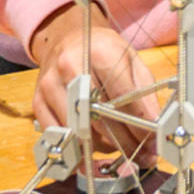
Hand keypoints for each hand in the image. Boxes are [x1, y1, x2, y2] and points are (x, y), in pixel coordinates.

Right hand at [29, 2, 161, 163]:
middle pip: (99, 119)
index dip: (140, 125)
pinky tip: (96, 151)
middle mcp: (70, 67)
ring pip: (79, 133)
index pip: (122, 97)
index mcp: (100, 53)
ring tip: (121, 149)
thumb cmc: (104, 51)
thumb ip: (145, 94)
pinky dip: (80, 151)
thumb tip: (155, 127)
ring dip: (104, 149)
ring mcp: (50, 86)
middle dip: (125, 142)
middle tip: (142, 154)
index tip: (152, 143)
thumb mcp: (132, 62)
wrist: (67, 39)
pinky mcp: (38, 102)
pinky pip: (60, 137)